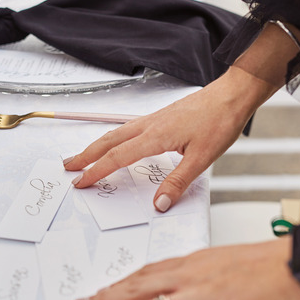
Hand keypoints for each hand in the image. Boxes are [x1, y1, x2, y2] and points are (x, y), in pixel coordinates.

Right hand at [63, 66, 276, 212]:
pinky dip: (113, 138)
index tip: (81, 182)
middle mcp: (148, 125)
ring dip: (96, 146)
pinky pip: (127, 129)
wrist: (232, 95)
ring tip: (83, 156)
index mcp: (155, 136)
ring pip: (115, 133)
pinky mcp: (160, 117)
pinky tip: (116, 143)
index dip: (96, 172)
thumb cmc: (219, 121)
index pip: (117, 158)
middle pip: (108, 142)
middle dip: (86, 155)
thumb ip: (178, 182)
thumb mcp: (202, 159)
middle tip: (68, 167)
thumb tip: (159, 204)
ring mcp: (153, 119)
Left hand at [74, 237, 299, 299]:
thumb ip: (200, 273)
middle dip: (104, 299)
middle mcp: (189, 275)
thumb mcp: (224, 261)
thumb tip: (184, 288)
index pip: (145, 271)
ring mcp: (200, 296)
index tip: (101, 290)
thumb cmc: (267, 263)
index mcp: (192, 261)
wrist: (297, 262)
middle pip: (136, 287)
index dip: (119, 282)